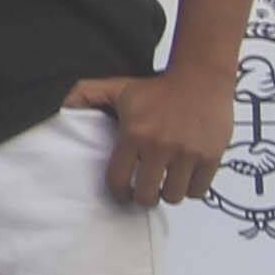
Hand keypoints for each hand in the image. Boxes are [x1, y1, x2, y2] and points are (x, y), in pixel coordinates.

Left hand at [66, 66, 236, 205]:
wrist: (200, 78)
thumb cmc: (157, 87)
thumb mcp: (117, 87)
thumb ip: (85, 95)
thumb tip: (63, 109)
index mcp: (133, 134)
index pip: (118, 180)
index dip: (118, 192)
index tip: (121, 192)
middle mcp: (160, 147)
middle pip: (146, 195)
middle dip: (143, 196)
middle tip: (145, 189)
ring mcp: (187, 154)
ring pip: (173, 196)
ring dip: (167, 193)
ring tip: (165, 181)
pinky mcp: (211, 158)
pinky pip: (197, 191)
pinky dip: (190, 188)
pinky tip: (184, 176)